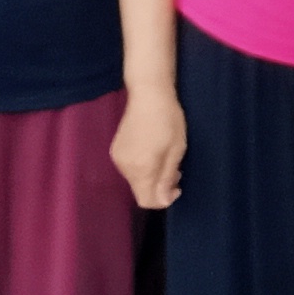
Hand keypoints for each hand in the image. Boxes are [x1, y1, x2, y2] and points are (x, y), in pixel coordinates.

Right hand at [111, 84, 186, 211]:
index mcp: (141, 168)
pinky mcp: (116, 150)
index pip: (146, 200)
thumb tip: (163, 201)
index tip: (177, 187)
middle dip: (159, 187)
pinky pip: (130, 169)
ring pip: (136, 180)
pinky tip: (153, 153)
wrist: (148, 93)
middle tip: (176, 171)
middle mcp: (125, 167)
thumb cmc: (168, 119)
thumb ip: (167, 177)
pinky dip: (143, 168)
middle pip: (140, 191)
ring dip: (152, 177)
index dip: (163, 200)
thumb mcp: (176, 150)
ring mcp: (118, 158)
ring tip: (166, 159)